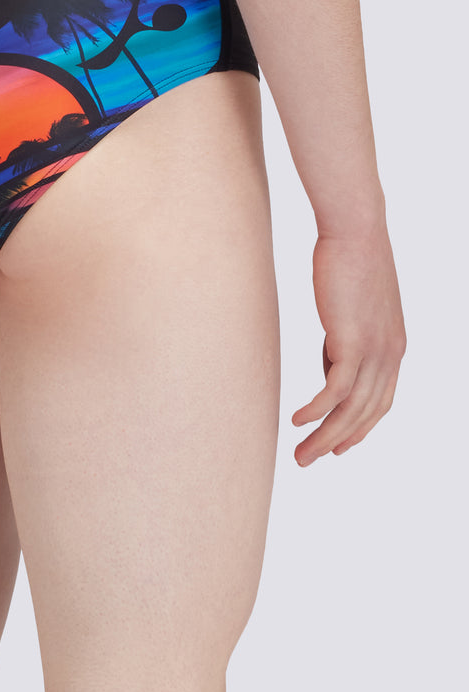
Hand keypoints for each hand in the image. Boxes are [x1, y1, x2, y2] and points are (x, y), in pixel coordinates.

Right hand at [292, 225, 405, 465]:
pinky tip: (297, 421)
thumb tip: (332, 360)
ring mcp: (375, 350)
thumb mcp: (351, 308)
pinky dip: (316, 411)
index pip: (380, 401)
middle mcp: (390, 354)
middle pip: (366, 414)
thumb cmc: (349, 260)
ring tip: (299, 454)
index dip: (359, 428)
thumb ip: (345, 337)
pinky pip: (335, 391)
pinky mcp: (353, 342)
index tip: (337, 447)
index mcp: (393, 347)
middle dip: (337, 442)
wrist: (356, 231)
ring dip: (324, 436)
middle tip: (307, 459)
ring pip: (351, 410)